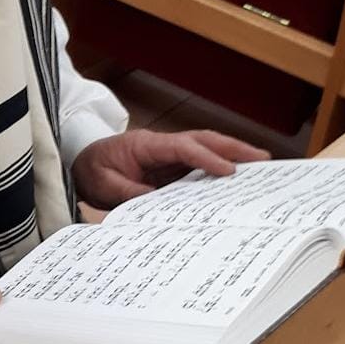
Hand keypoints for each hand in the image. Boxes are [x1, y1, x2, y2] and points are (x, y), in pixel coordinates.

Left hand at [71, 128, 270, 208]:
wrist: (82, 163)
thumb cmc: (92, 170)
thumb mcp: (103, 184)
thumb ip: (128, 192)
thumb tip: (156, 203)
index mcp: (145, 145)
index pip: (182, 147)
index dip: (206, 158)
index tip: (228, 171)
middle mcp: (161, 146)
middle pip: (201, 140)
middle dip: (232, 147)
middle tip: (262, 159)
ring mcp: (168, 155)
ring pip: (204, 149)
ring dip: (231, 156)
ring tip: (261, 168)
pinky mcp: (170, 166)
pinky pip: (198, 165)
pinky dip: (218, 169)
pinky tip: (236, 181)